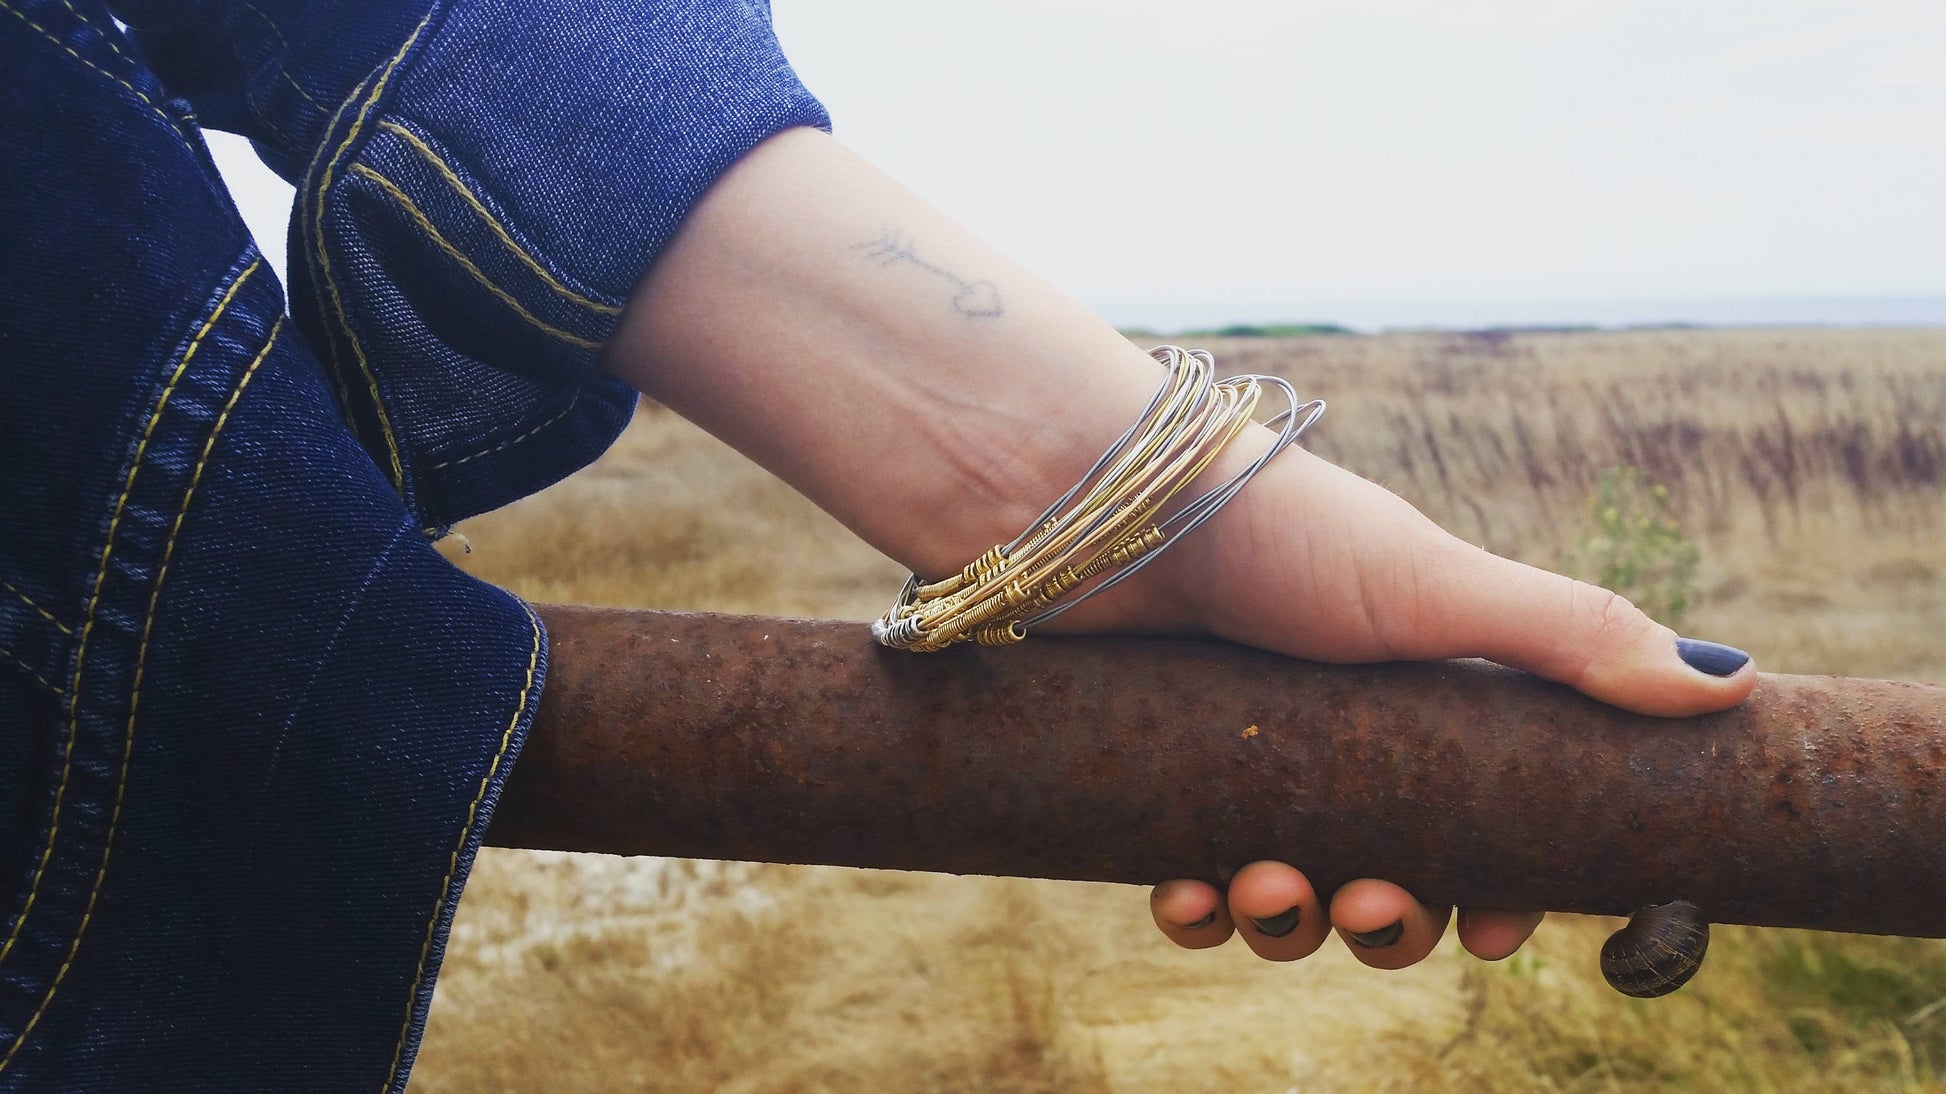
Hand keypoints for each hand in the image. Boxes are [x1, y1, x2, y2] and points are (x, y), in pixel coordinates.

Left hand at [1052, 436, 1756, 967]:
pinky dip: (1197, 909)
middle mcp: (1342, 737)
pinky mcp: (1160, 779)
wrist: (1106, 501)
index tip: (1496, 929)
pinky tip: (1187, 898)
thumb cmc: (1279, 531)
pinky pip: (1190, 883)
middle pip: (1392, 877)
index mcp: (1425, 698)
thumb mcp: (1434, 585)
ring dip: (1290, 922)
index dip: (1499, 887)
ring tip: (1269, 891)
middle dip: (1390, 920)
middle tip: (1366, 909)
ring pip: (1290, 895)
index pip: (1489, 821)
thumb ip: (1568, 637)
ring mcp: (1249, 761)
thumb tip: (1728, 685)